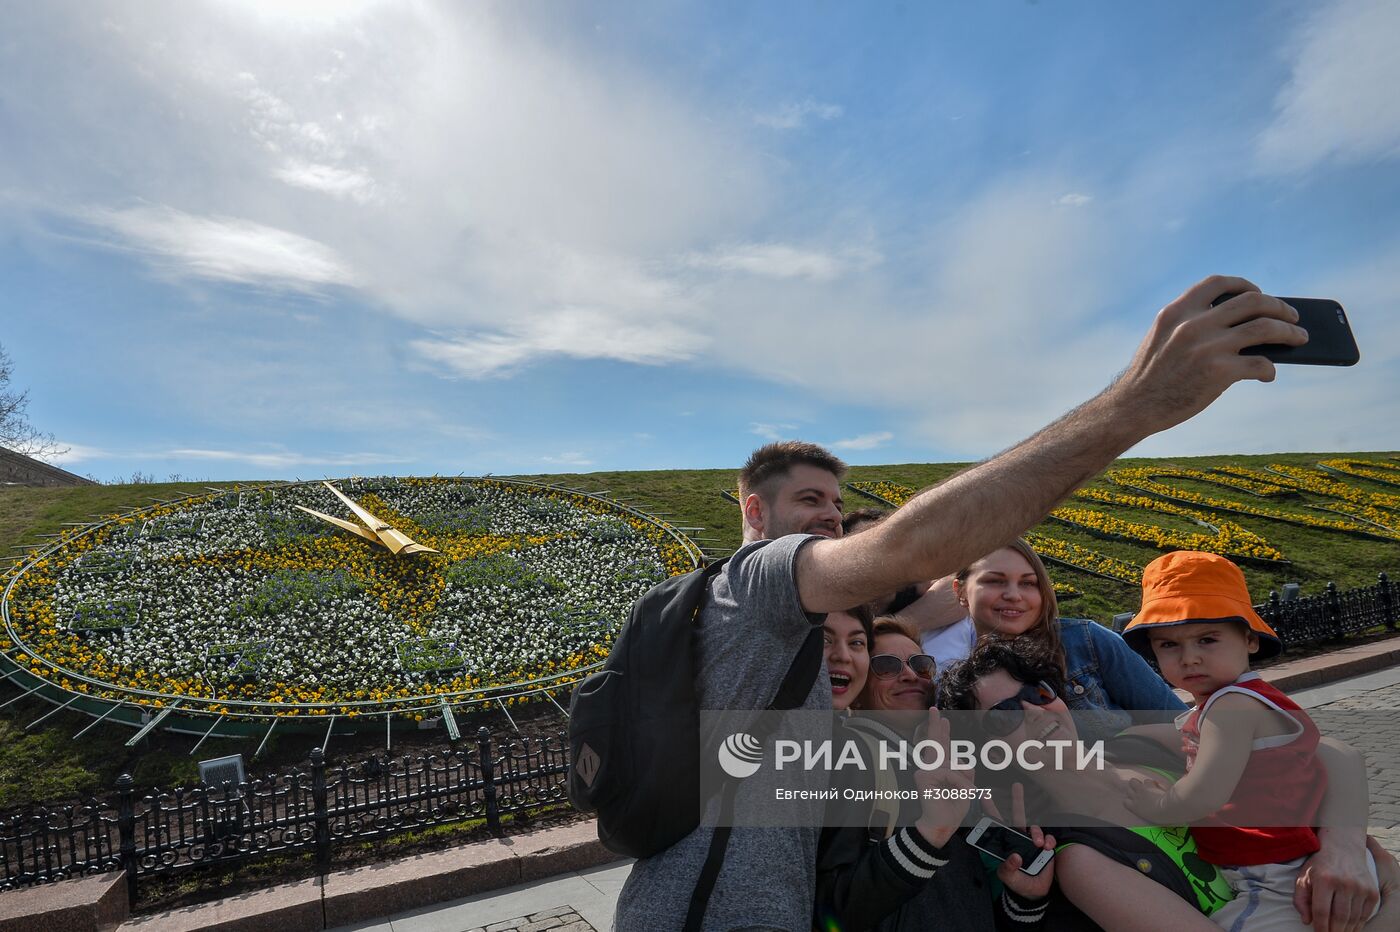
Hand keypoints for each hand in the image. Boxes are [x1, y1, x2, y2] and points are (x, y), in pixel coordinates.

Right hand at [913, 708, 974, 847]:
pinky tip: (959, 793)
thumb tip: (964, 762)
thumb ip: (964, 772)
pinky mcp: (923, 776)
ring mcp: (924, 770)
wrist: (942, 826)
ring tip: (964, 792)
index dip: (941, 731)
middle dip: (936, 726)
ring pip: (954, 763)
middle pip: (936, 742)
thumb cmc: (953, 808)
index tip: (942, 717)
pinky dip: (960, 784)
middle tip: (935, 710)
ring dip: (965, 779)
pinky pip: (950, 772)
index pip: (942, 747)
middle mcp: (930, 767)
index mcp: (940, 768)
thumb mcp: (966, 787)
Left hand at [990, 783, 1055, 901]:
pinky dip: (1049, 840)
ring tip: (1038, 844)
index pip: (996, 824)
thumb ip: (1008, 869)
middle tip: (1017, 785)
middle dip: (1017, 799)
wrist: (1035, 893)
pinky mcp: (1045, 847)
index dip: (990, 810)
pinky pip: (1048, 838)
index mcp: (1005, 843)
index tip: (984, 796)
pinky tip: (1048, 848)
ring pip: (1034, 827)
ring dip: (1037, 832)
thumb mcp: (1008, 877)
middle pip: (1017, 815)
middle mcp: (1019, 838)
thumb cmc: (1017, 883)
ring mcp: (1033, 842)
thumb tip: (1014, 857)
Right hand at [1112, 276, 1305, 434]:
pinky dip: (1270, 369)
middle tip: (1292, 316)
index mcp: (1177, 311)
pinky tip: (1269, 374)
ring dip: (1289, 332)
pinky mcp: (1219, 372)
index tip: (1257, 292)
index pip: (1218, 283)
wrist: (1133, 407)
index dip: (1243, 284)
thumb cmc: (1151, 376)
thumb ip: (1189, 324)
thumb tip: (1240, 324)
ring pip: (1265, 327)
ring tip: (1300, 338)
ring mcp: (1208, 347)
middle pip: (1252, 301)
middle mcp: (1194, 323)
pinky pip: (1260, 364)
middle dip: (1279, 307)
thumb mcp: (1161, 338)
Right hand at [1123, 776, 1170, 823]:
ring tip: (1145, 786)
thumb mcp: (1149, 817)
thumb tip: (1147, 810)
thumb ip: (1144, 811)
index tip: (1135, 801)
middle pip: (1128, 790)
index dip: (1129, 800)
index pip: (1126, 802)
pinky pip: (1146, 781)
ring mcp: (1141, 790)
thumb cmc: (1160, 817)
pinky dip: (1151, 783)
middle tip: (1141, 793)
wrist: (1166, 809)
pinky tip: (1155, 785)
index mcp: (1135, 808)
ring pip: (1132, 781)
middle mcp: (1135, 798)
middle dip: (1133, 790)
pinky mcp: (1148, 785)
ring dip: (1138, 783)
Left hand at [1293, 829, 1380, 931]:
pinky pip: (1365, 914)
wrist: (1343, 848)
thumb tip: (1306, 921)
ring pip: (1353, 918)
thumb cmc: (1320, 864)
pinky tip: (1350, 927)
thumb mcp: (1304, 876)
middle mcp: (1344, 883)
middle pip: (1339, 917)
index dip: (1320, 926)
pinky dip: (1358, 924)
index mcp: (1324, 879)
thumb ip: (1300, 899)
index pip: (1322, 911)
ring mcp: (1360, 887)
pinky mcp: (1372, 891)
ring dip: (1346, 930)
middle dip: (1333, 931)